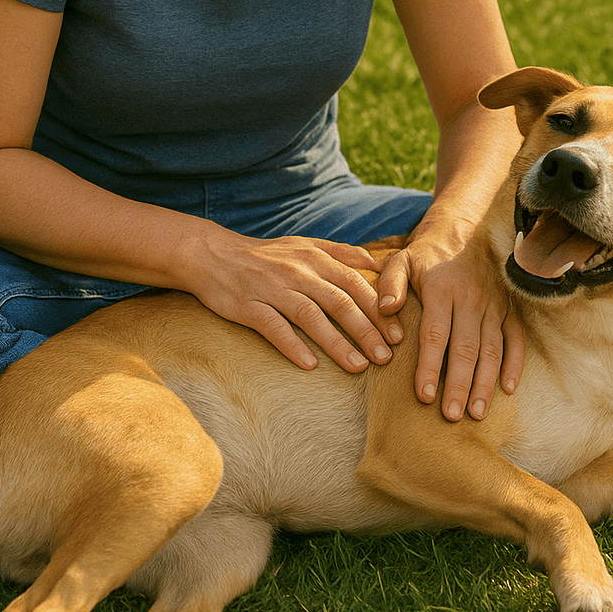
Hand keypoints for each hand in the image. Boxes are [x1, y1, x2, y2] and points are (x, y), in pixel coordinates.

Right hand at [187, 227, 402, 375]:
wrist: (215, 255)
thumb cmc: (267, 255)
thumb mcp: (305, 245)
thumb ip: (342, 253)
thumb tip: (379, 263)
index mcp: (314, 257)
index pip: (354, 283)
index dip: (378, 309)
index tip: (398, 334)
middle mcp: (297, 271)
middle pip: (338, 301)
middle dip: (366, 330)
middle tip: (386, 358)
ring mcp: (272, 288)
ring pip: (310, 316)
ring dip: (336, 343)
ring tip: (358, 366)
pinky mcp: (248, 305)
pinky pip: (273, 327)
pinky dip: (292, 345)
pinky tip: (309, 365)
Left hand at [376, 231, 523, 421]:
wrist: (463, 232)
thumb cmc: (426, 255)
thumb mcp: (401, 260)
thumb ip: (389, 284)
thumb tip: (384, 309)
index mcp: (442, 289)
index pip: (435, 334)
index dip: (429, 366)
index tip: (423, 395)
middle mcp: (471, 298)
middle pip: (466, 348)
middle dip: (459, 384)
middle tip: (452, 415)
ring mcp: (493, 304)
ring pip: (492, 348)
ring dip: (485, 382)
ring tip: (476, 412)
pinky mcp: (508, 308)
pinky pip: (516, 338)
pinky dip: (515, 364)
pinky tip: (507, 388)